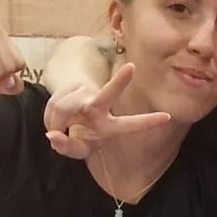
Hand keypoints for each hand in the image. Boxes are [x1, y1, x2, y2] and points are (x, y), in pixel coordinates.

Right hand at [43, 63, 171, 158]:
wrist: (65, 114)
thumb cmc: (78, 135)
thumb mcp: (76, 148)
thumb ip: (67, 147)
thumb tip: (53, 135)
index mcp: (110, 127)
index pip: (130, 125)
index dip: (148, 122)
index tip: (168, 117)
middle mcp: (100, 107)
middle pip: (108, 94)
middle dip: (119, 82)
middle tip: (131, 68)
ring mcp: (84, 96)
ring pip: (63, 109)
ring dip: (54, 123)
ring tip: (57, 131)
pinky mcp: (68, 90)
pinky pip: (52, 107)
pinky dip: (49, 117)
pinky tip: (54, 121)